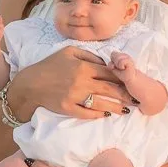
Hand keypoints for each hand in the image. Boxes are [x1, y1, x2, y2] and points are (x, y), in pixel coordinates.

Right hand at [8, 45, 133, 119]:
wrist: (30, 84)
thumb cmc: (49, 65)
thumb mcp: (68, 52)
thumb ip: (89, 55)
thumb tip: (106, 61)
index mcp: (83, 66)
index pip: (108, 72)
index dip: (122, 77)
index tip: (132, 81)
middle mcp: (81, 82)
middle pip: (109, 89)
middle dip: (125, 94)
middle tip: (137, 99)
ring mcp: (75, 96)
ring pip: (101, 103)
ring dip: (116, 107)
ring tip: (127, 109)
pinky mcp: (68, 108)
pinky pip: (87, 113)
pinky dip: (98, 114)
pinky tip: (107, 114)